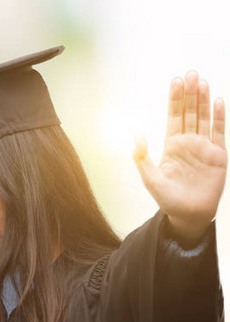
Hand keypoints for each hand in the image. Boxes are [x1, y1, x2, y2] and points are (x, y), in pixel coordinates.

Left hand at [133, 70, 226, 241]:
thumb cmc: (168, 199)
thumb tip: (136, 135)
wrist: (189, 214)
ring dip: (203, 100)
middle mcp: (188, 142)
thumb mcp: (150, 179)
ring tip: (202, 81)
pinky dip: (218, 116)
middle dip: (189, 93)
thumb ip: (142, 157)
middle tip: (191, 74)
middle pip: (189, 112)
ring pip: (204, 117)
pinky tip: (218, 101)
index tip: (176, 81)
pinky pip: (219, 131)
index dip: (175, 99)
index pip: (174, 116)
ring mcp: (204, 147)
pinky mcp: (218, 154)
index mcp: (171, 145)